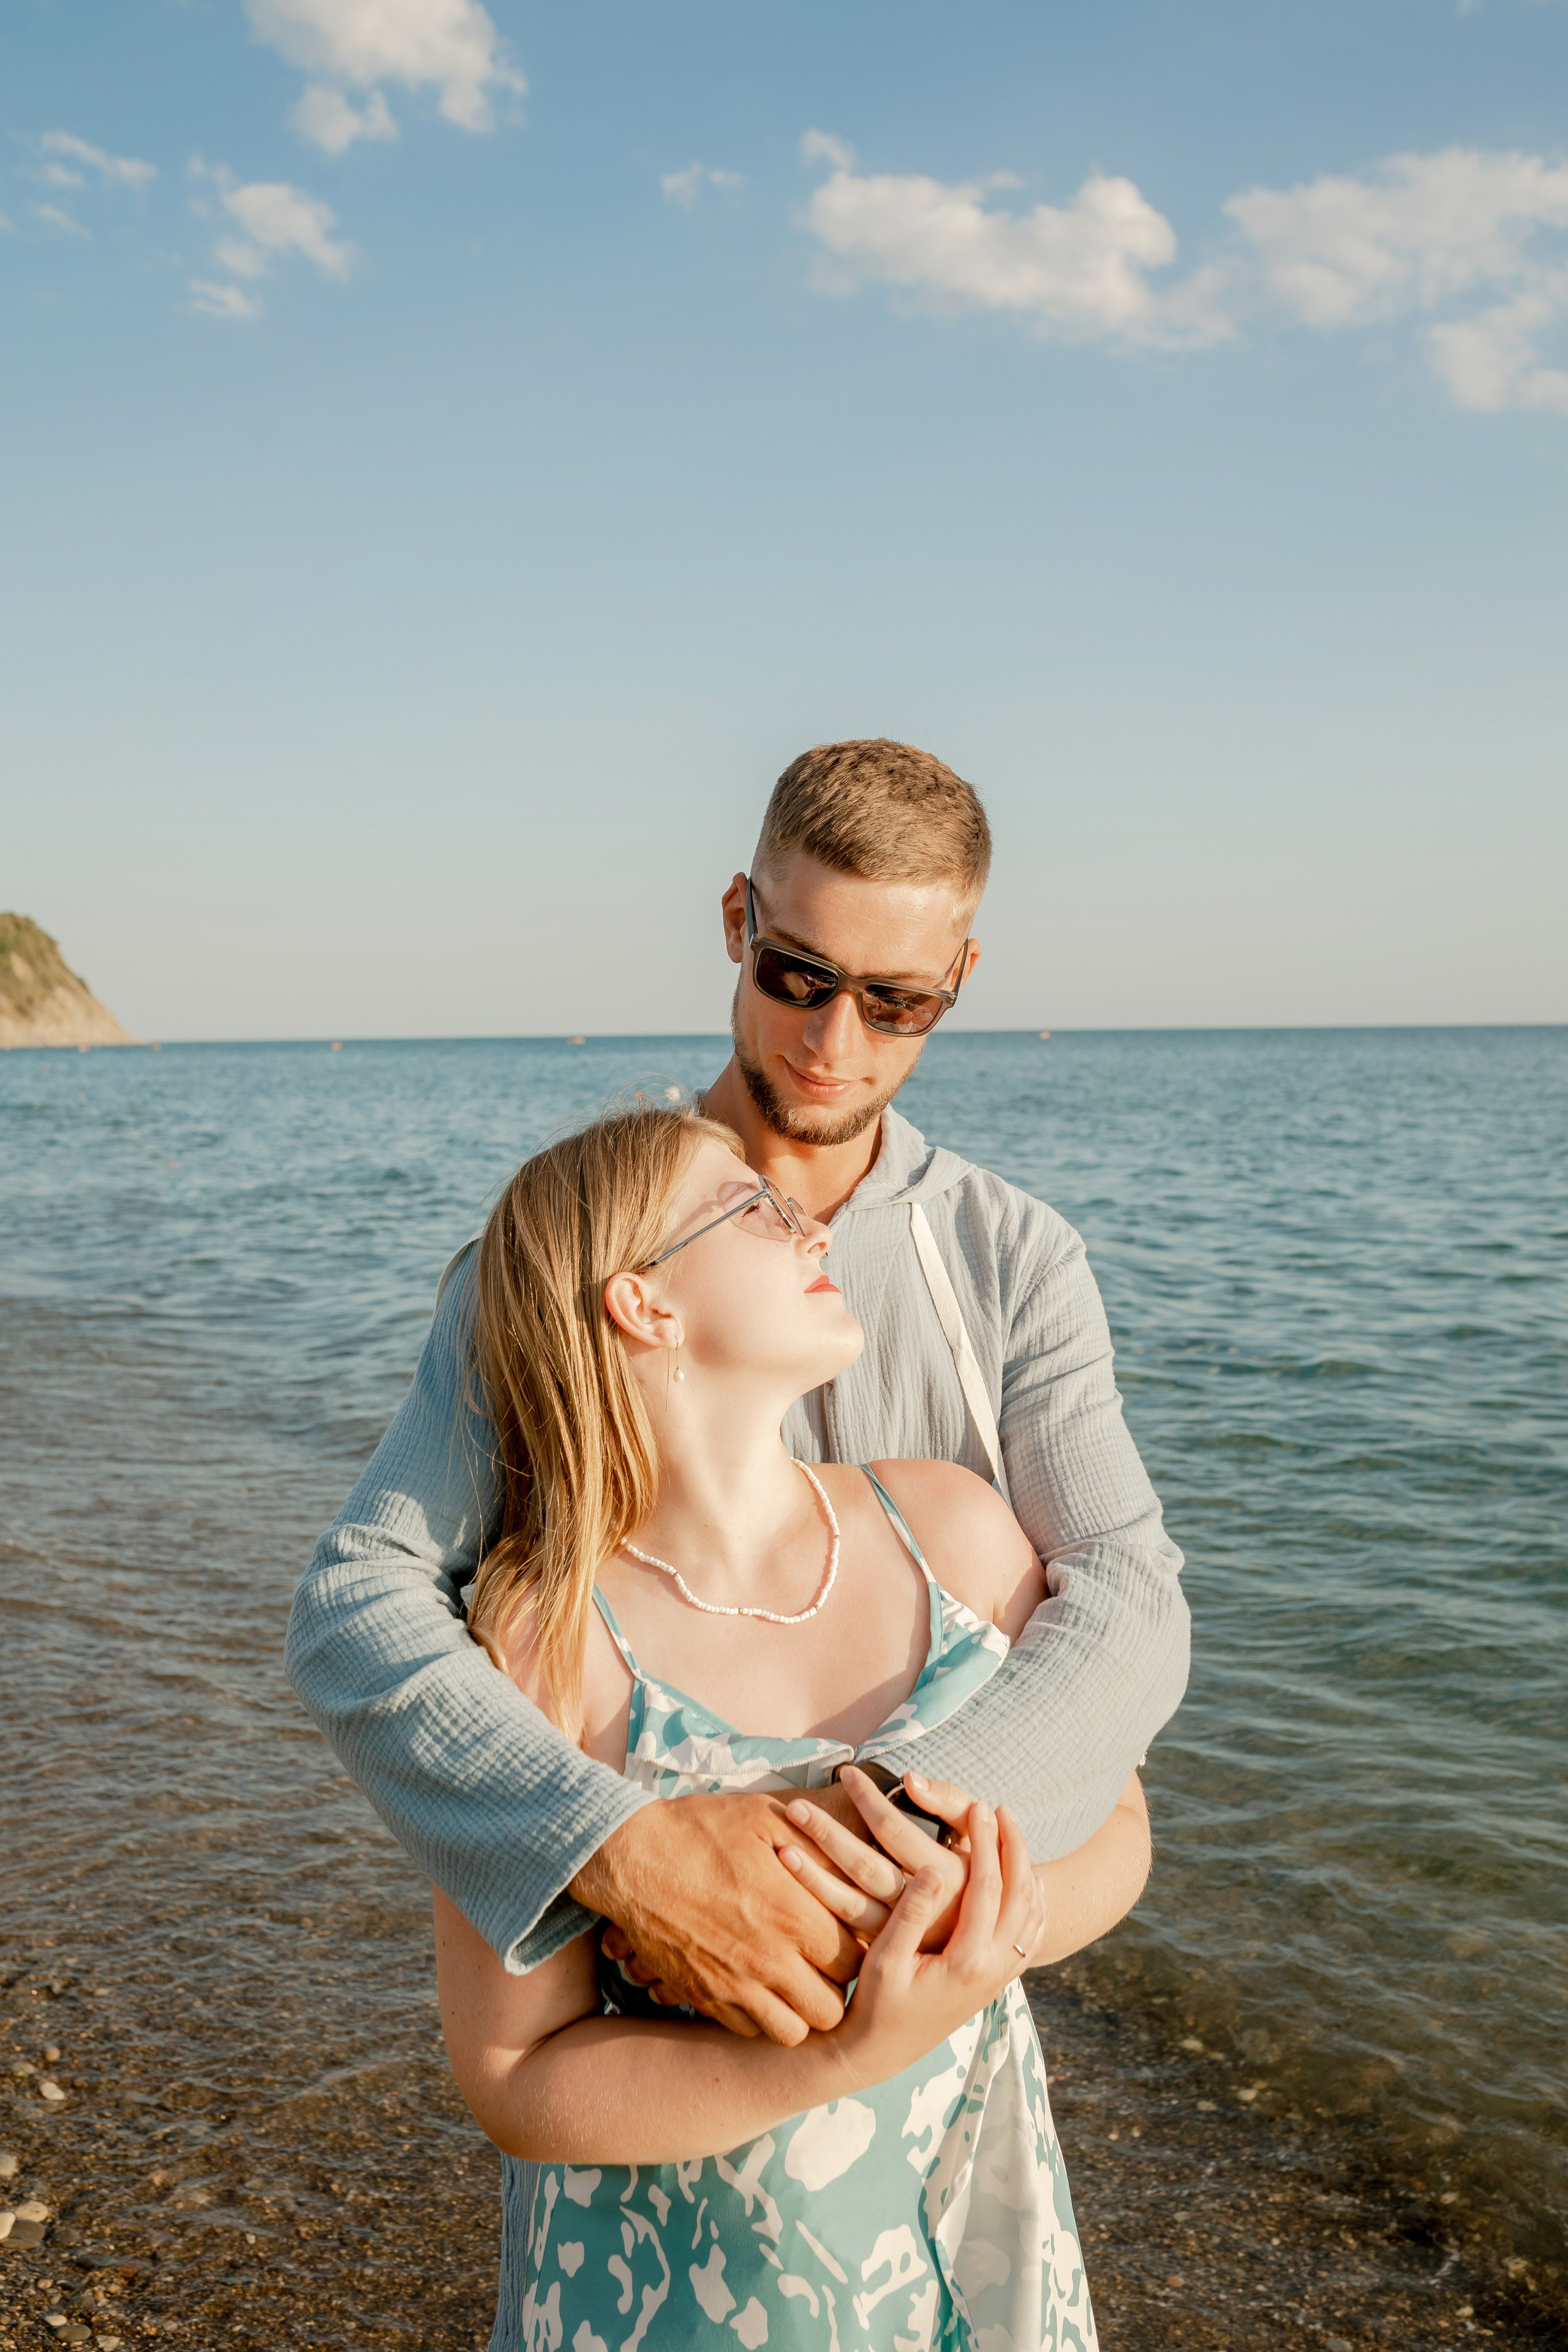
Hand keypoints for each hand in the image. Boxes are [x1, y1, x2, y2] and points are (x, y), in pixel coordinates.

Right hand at [569, 1792, 863, 2046]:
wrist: (630, 1857)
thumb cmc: (701, 1830)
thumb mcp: (767, 1818)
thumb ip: (819, 1847)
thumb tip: (858, 1864)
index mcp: (793, 1915)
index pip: (855, 1960)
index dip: (857, 1949)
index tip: (846, 1934)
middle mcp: (769, 1960)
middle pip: (831, 2009)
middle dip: (835, 1988)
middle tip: (824, 1963)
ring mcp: (734, 1985)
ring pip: (792, 2033)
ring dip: (800, 2012)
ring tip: (794, 1982)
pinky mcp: (703, 1997)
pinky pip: (748, 2031)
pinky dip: (760, 2018)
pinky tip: (757, 1985)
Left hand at [778, 1767, 979, 1950]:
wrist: (996, 1931)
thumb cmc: (985, 1864)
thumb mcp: (980, 1830)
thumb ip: (949, 1801)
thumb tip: (908, 1780)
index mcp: (947, 1872)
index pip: (895, 1830)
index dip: (868, 1800)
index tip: (845, 1772)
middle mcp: (923, 1906)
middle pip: (865, 1868)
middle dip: (828, 1836)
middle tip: (795, 1808)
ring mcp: (905, 1934)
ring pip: (852, 1908)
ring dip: (815, 1880)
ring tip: (784, 1853)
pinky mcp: (891, 1950)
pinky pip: (852, 1932)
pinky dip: (825, 1911)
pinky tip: (799, 1894)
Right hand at [837, 1800, 1043, 2087]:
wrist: (884, 2052)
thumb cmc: (877, 2005)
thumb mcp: (885, 1961)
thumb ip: (910, 1916)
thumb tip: (932, 1870)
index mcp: (968, 1961)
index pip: (989, 1889)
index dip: (986, 1844)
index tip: (979, 1806)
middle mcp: (993, 1969)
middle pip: (1021, 1896)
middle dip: (1014, 1847)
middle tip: (1002, 1809)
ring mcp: (999, 1977)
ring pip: (1031, 1915)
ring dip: (1026, 1870)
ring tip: (1013, 1834)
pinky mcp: (996, 1981)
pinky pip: (1029, 1935)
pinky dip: (1033, 1902)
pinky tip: (1025, 1882)